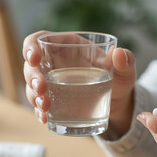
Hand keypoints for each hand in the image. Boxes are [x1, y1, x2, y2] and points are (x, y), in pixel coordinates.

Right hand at [22, 31, 136, 134]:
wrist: (118, 104)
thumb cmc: (120, 80)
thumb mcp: (125, 71)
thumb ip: (126, 61)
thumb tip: (119, 53)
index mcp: (69, 45)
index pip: (41, 39)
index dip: (31, 46)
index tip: (34, 58)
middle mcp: (56, 62)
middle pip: (32, 65)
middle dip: (33, 77)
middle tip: (42, 89)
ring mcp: (52, 81)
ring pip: (32, 85)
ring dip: (33, 96)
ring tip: (45, 107)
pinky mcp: (53, 99)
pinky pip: (39, 103)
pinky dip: (39, 111)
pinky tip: (44, 118)